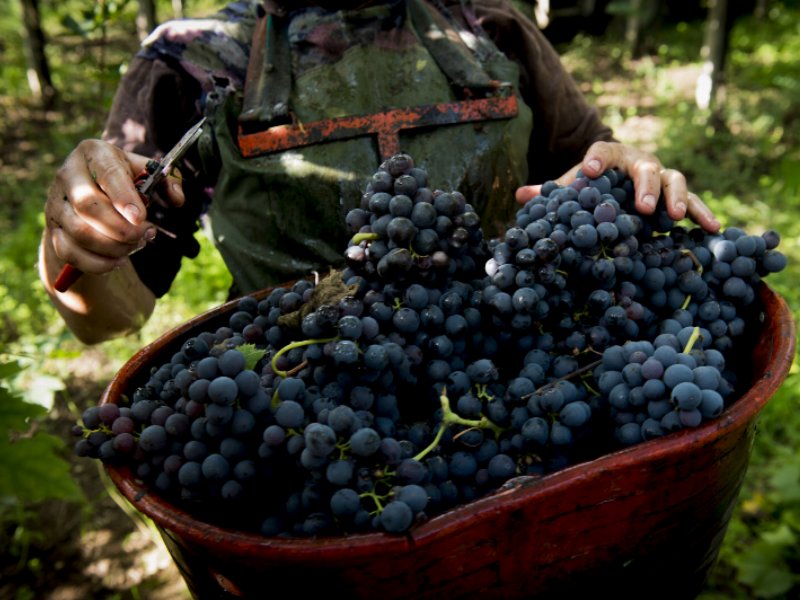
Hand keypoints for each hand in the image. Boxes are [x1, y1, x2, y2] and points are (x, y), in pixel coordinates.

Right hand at [44, 139, 185, 276]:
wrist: (92, 193)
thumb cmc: (125, 180)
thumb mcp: (147, 172)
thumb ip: (168, 182)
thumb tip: (176, 199)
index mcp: (94, 153)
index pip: (107, 174)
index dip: (124, 197)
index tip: (140, 218)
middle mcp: (68, 175)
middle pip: (88, 206)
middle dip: (122, 228)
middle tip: (146, 235)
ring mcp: (56, 203)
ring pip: (79, 232)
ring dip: (113, 246)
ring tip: (135, 245)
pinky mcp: (53, 228)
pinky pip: (68, 252)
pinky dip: (97, 263)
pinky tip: (118, 260)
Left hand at [515, 141, 719, 232]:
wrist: (618, 177)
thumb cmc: (593, 183)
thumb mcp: (573, 187)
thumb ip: (549, 192)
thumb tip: (519, 196)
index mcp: (610, 157)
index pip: (602, 151)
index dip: (596, 159)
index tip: (589, 170)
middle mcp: (639, 163)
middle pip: (645, 168)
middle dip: (645, 187)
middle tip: (644, 207)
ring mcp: (661, 177)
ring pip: (674, 180)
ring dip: (677, 198)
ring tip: (675, 217)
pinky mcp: (677, 195)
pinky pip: (694, 202)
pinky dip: (703, 213)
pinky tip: (713, 228)